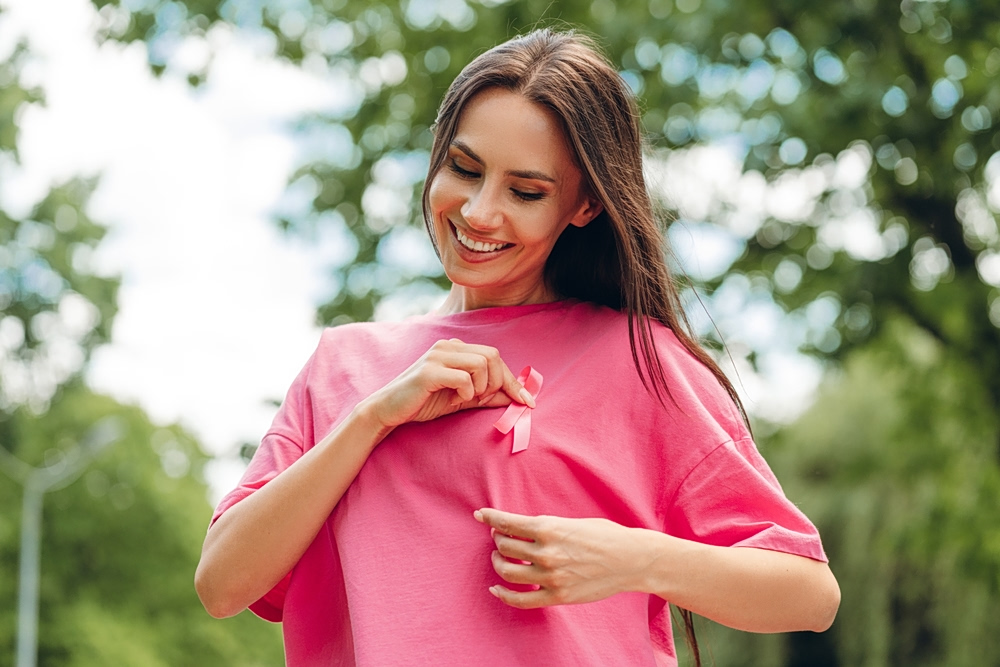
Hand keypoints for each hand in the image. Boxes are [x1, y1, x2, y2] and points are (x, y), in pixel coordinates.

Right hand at [367, 339, 533, 430]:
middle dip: (498, 382)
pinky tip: (454, 400)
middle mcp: (447, 346)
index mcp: (456, 349)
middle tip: (484, 400)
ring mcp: (437, 356)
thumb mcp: (462, 400)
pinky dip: (466, 392)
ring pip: (481, 363)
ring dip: (482, 387)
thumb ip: (487, 396)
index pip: (494, 356)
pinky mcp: (429, 371)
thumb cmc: (424, 403)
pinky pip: (463, 378)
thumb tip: (517, 399)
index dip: (513, 380)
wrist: (389, 410)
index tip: (527, 402)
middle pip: (492, 356)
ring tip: (468, 399)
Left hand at [474, 508, 643, 608]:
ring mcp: (550, 576)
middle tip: (499, 537)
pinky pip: (521, 599)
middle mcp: (546, 551)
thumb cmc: (605, 535)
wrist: (631, 559)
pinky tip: (496, 589)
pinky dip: (503, 594)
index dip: (489, 518)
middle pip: (504, 546)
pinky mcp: (557, 596)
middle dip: (497, 539)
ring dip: (498, 563)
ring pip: (508, 571)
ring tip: (500, 558)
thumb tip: (519, 529)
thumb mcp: (571, 522)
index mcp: (549, 527)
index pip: (507, 523)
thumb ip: (545, 527)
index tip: (480, 515)